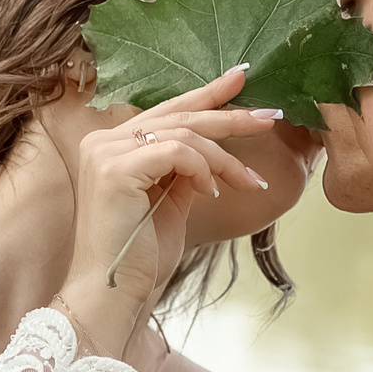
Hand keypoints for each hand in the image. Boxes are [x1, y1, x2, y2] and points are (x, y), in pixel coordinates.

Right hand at [60, 65, 279, 339]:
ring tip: (248, 183)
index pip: (168, 110)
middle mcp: (103, 141)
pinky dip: (203, 169)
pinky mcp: (115, 169)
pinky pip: (176, 152)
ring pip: (184, 134)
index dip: (206, 94)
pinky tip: (213, 193)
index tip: (241, 79)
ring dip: (225, 159)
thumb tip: (214, 152)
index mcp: (113, 145)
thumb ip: (185, 171)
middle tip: (269, 118)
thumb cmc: (140, 255)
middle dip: (230, 116)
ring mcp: (106, 152)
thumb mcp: (171, 202)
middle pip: (179, 116)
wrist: (113, 292)